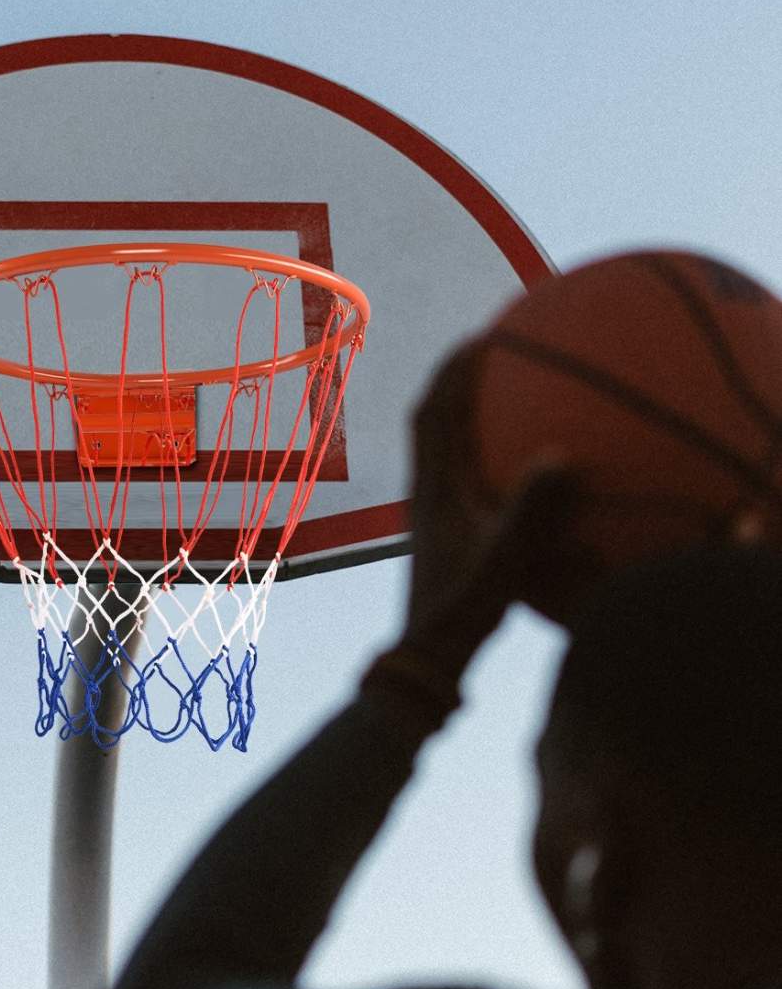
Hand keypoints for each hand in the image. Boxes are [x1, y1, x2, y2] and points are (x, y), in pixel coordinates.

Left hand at [370, 340, 590, 697]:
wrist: (428, 653)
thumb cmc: (462, 608)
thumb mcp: (505, 558)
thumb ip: (531, 511)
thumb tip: (562, 457)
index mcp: (434, 486)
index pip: (433, 412)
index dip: (451, 370)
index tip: (480, 336)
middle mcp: (426, 489)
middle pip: (432, 418)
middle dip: (456, 378)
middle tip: (492, 349)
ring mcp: (432, 509)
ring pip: (441, 445)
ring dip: (463, 411)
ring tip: (503, 391)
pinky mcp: (442, 529)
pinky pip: (458, 473)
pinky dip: (480, 452)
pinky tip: (516, 462)